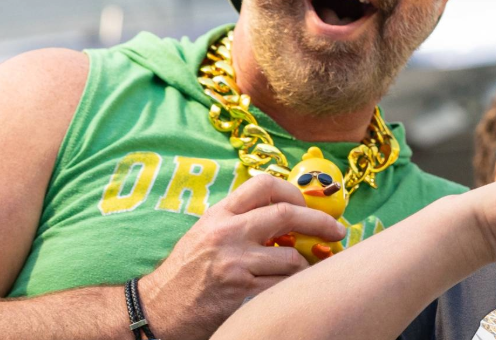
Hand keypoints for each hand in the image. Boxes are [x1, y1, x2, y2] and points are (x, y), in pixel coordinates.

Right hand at [140, 172, 347, 338]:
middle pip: (288, 214)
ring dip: (305, 266)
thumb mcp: (206, 234)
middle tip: (338, 230)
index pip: (263, 185)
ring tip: (303, 271)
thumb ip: (240, 220)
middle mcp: (228, 233)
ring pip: (292, 257)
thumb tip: (288, 213)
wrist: (157, 309)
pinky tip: (289, 289)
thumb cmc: (186, 272)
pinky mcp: (241, 291)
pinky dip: (292, 287)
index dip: (293, 191)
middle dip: (321, 222)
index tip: (308, 204)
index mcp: (220, 215)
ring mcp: (235, 262)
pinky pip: (283, 286)